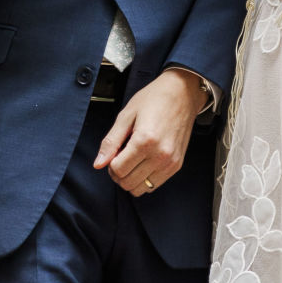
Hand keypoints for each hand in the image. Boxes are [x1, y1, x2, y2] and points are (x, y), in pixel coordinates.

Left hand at [93, 68, 207, 195]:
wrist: (183, 93)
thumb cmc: (154, 99)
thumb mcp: (126, 115)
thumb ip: (111, 141)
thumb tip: (98, 164)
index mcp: (145, 140)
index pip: (118, 170)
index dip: (110, 163)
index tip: (115, 151)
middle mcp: (160, 155)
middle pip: (127, 183)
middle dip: (118, 173)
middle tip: (121, 156)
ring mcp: (170, 162)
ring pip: (140, 189)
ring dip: (131, 178)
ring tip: (133, 159)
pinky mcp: (177, 165)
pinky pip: (154, 186)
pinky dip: (144, 179)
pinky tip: (144, 162)